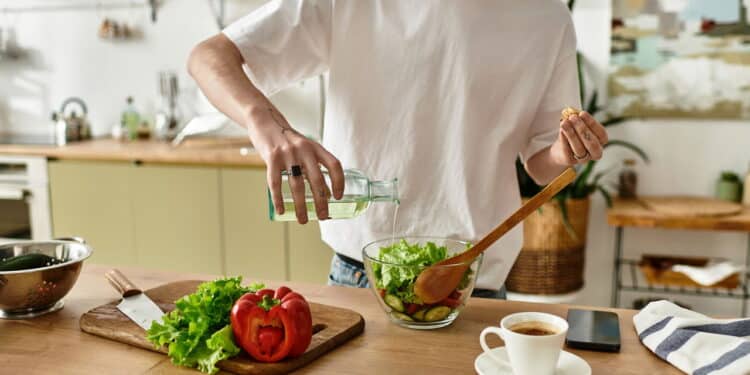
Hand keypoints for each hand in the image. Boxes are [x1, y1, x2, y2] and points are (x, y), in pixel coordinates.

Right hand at [248, 104, 343, 223]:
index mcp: (315, 147)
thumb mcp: (305, 146)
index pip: (334, 165)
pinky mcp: (271, 158)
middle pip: (317, 180)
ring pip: (297, 185)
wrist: (265, 121)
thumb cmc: (287, 139)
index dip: (339, 182)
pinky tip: (281, 210)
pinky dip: (279, 199)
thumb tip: (323, 192)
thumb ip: (313, 164)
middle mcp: (304, 149)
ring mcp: (288, 154)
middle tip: (323, 216)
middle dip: (321, 201)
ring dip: (301, 206)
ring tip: (303, 220)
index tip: (338, 197)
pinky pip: (275, 183)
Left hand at [550, 111, 607, 165]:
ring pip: (579, 148)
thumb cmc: (573, 134)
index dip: (592, 123)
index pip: (601, 134)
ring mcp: (583, 159)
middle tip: (573, 117)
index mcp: (601, 142)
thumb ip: (578, 120)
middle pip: (592, 144)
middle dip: (582, 129)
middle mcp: (595, 152)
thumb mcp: (578, 126)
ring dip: (571, 134)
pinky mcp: (570, 161)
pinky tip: (561, 130)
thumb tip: (572, 112)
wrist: (560, 150)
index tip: (582, 113)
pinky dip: (564, 139)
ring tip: (564, 123)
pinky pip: (567, 150)